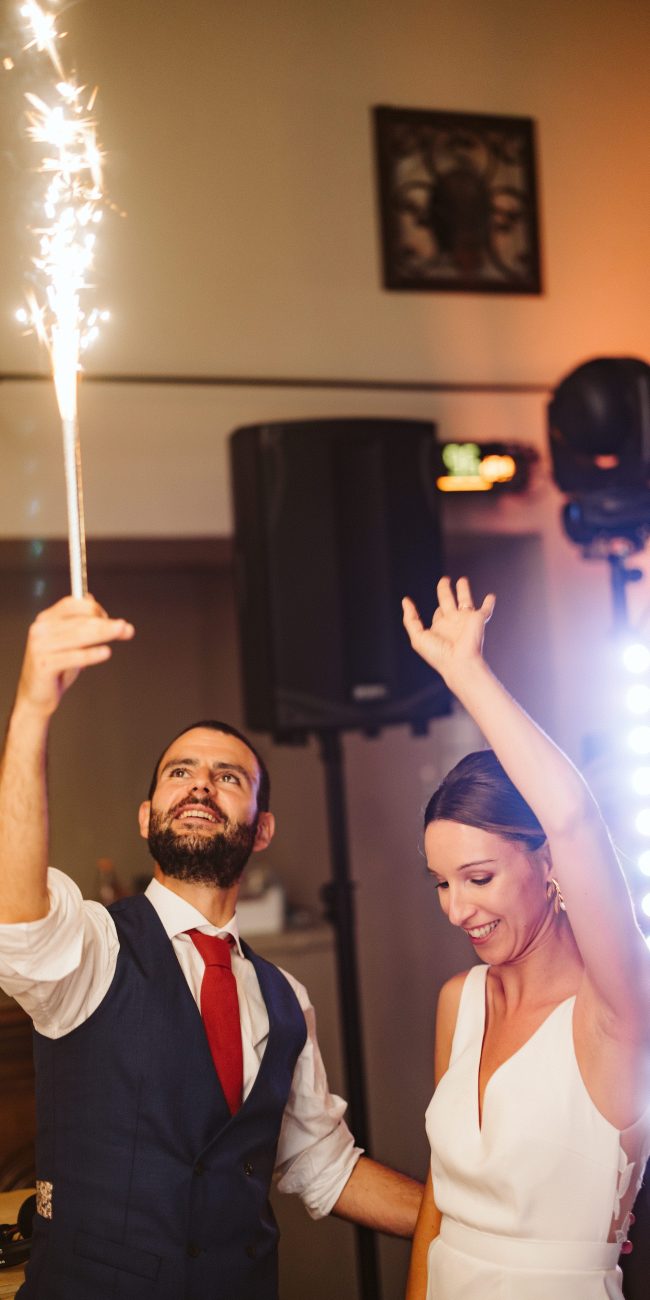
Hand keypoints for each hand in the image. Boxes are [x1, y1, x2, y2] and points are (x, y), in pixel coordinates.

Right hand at [16, 596, 134, 718]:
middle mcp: (40, 630)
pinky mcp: (44, 665)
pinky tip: (105, 652)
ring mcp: (40, 647)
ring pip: (80, 635)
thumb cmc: (55, 668)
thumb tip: (97, 606)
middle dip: (107, 624)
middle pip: (80, 620)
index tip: (111, 619)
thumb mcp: (68, 642)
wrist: (36, 696)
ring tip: (122, 632)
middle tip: (126, 628)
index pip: (73, 605)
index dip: (95, 609)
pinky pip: (74, 657)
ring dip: (104, 633)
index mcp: (46, 620)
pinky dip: (92, 654)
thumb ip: (80, 625)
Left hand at [402, 576, 494, 682]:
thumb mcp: (418, 637)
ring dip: (463, 590)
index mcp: (441, 627)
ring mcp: (466, 620)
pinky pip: (486, 610)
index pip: (438, 613)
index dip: (436, 609)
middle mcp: (453, 622)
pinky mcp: (478, 619)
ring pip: (465, 600)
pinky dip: (489, 603)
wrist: (460, 662)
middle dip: (446, 590)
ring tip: (462, 580)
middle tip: (444, 579)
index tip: (426, 602)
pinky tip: (491, 596)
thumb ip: (410, 619)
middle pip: (448, 601)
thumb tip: (405, 601)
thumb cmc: (439, 654)